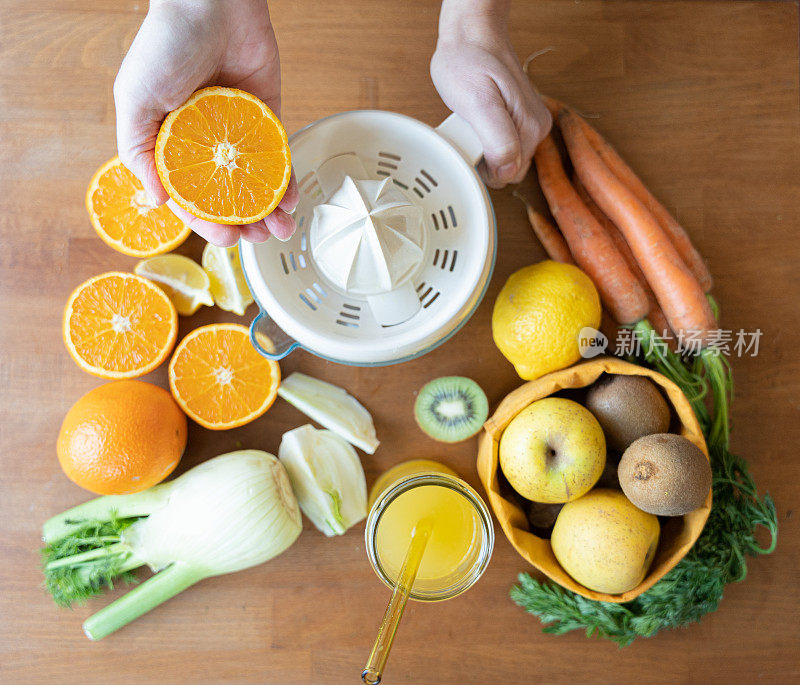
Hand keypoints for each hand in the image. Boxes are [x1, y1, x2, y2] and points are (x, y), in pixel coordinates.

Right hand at [113, 0, 297, 245]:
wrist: (211, 3)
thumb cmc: (165, 46)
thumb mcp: (135, 100)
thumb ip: (139, 152)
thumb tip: (158, 200)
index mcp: (172, 144)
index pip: (191, 197)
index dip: (207, 223)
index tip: (225, 239)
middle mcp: (206, 144)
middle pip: (228, 196)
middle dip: (244, 223)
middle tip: (257, 240)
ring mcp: (239, 133)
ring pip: (256, 183)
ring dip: (269, 211)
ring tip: (280, 230)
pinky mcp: (268, 117)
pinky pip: (279, 157)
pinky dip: (286, 181)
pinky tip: (291, 201)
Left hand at [431, 0, 550, 187]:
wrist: (472, 36)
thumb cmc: (469, 62)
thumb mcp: (477, 102)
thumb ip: (497, 139)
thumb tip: (507, 169)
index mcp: (531, 127)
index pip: (509, 175)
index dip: (484, 168)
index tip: (470, 146)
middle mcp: (537, 127)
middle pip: (510, 169)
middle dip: (486, 160)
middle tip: (470, 132)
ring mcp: (531, 122)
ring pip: (507, 159)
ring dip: (486, 149)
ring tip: (473, 124)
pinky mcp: (521, 118)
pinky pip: (505, 144)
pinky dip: (487, 139)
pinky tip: (478, 122)